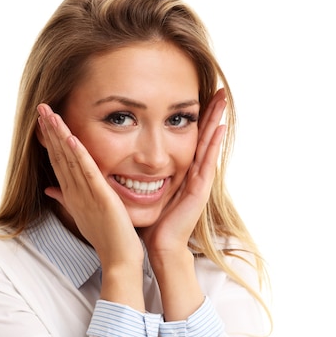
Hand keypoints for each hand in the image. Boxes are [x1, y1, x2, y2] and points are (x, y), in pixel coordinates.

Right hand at [38, 104, 144, 309]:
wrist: (118, 257)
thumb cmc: (104, 236)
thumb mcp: (83, 213)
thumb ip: (66, 199)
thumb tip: (49, 190)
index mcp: (72, 193)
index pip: (58, 161)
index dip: (50, 140)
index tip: (44, 120)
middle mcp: (74, 192)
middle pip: (59, 156)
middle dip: (50, 131)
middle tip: (41, 108)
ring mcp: (85, 195)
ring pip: (69, 160)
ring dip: (59, 136)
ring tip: (50, 114)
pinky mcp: (100, 198)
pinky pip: (87, 173)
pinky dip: (79, 155)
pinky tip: (72, 138)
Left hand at [140, 88, 226, 257]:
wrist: (159, 246)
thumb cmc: (150, 222)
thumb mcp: (141, 191)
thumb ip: (135, 174)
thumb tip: (112, 159)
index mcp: (180, 172)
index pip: (187, 138)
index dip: (193, 118)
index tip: (196, 95)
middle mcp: (192, 174)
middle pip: (203, 136)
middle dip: (210, 113)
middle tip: (220, 90)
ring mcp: (198, 181)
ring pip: (208, 145)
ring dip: (216, 121)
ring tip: (223, 100)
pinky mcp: (199, 190)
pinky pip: (207, 163)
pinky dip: (214, 145)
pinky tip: (219, 128)